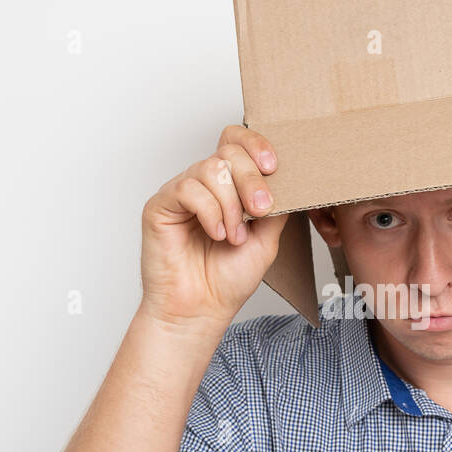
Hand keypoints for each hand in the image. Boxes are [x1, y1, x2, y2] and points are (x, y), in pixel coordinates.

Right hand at [139, 125, 287, 327]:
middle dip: (251, 181)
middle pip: (228, 152)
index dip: (255, 144)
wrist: (201, 310)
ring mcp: (181, 192)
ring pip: (209, 169)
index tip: (273, 167)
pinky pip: (188, 188)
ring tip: (234, 236)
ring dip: (231, 205)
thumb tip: (291, 177)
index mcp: (228, 186)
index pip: (237, 141)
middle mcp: (204, 184)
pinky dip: (209, 211)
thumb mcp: (267, 238)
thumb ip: (276, 205)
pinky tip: (216, 234)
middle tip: (260, 211)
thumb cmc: (227, 279)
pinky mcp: (160, 205)